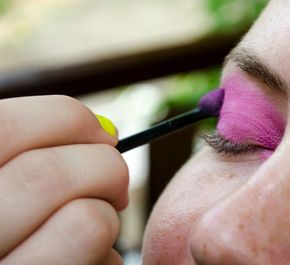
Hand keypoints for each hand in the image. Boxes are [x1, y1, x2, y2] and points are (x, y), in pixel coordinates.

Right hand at [0, 96, 128, 264]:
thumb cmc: (19, 225)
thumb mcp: (9, 183)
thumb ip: (37, 152)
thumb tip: (105, 130)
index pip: (9, 127)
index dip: (69, 119)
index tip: (103, 135)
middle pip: (51, 175)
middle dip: (105, 168)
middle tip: (114, 182)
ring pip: (87, 223)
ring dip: (107, 217)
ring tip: (95, 224)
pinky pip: (104, 264)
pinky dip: (108, 255)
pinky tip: (89, 258)